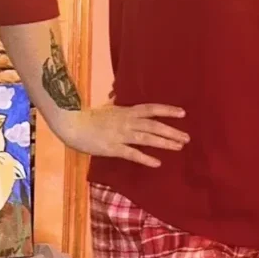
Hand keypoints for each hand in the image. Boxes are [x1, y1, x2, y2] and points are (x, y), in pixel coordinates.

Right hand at [51, 103, 187, 167]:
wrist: (71, 125)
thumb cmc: (88, 116)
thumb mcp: (107, 107)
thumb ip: (116, 103)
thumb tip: (118, 94)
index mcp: (126, 111)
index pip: (151, 109)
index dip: (167, 110)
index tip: (183, 113)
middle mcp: (127, 122)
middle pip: (154, 125)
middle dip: (171, 131)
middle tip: (187, 138)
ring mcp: (120, 135)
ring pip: (146, 138)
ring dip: (164, 143)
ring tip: (179, 147)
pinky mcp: (113, 148)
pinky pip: (132, 154)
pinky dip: (145, 158)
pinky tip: (157, 163)